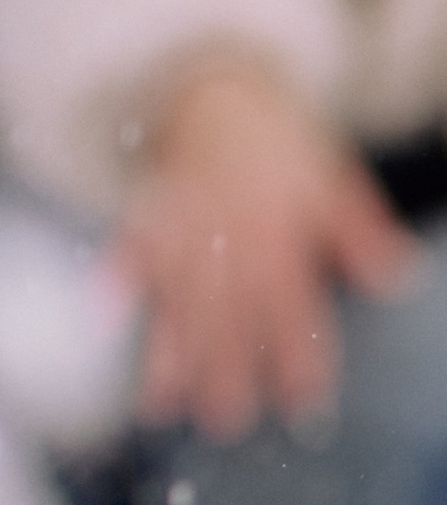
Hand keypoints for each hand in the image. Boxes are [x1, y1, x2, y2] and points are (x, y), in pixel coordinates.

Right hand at [114, 59, 421, 440]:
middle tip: (224, 419)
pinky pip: (129, 243)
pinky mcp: (150, 209)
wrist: (217, 85)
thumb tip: (400, 275)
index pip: (293, 302)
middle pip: (229, 308)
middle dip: (224, 366)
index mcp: (280, 227)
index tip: (303, 402)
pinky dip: (115, 276)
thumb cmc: (280, 143)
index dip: (300, 352)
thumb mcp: (332, 180)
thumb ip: (362, 231)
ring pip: (177, 292)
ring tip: (160, 404)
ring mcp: (185, 219)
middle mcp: (231, 229)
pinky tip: (105, 316)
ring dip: (167, 347)